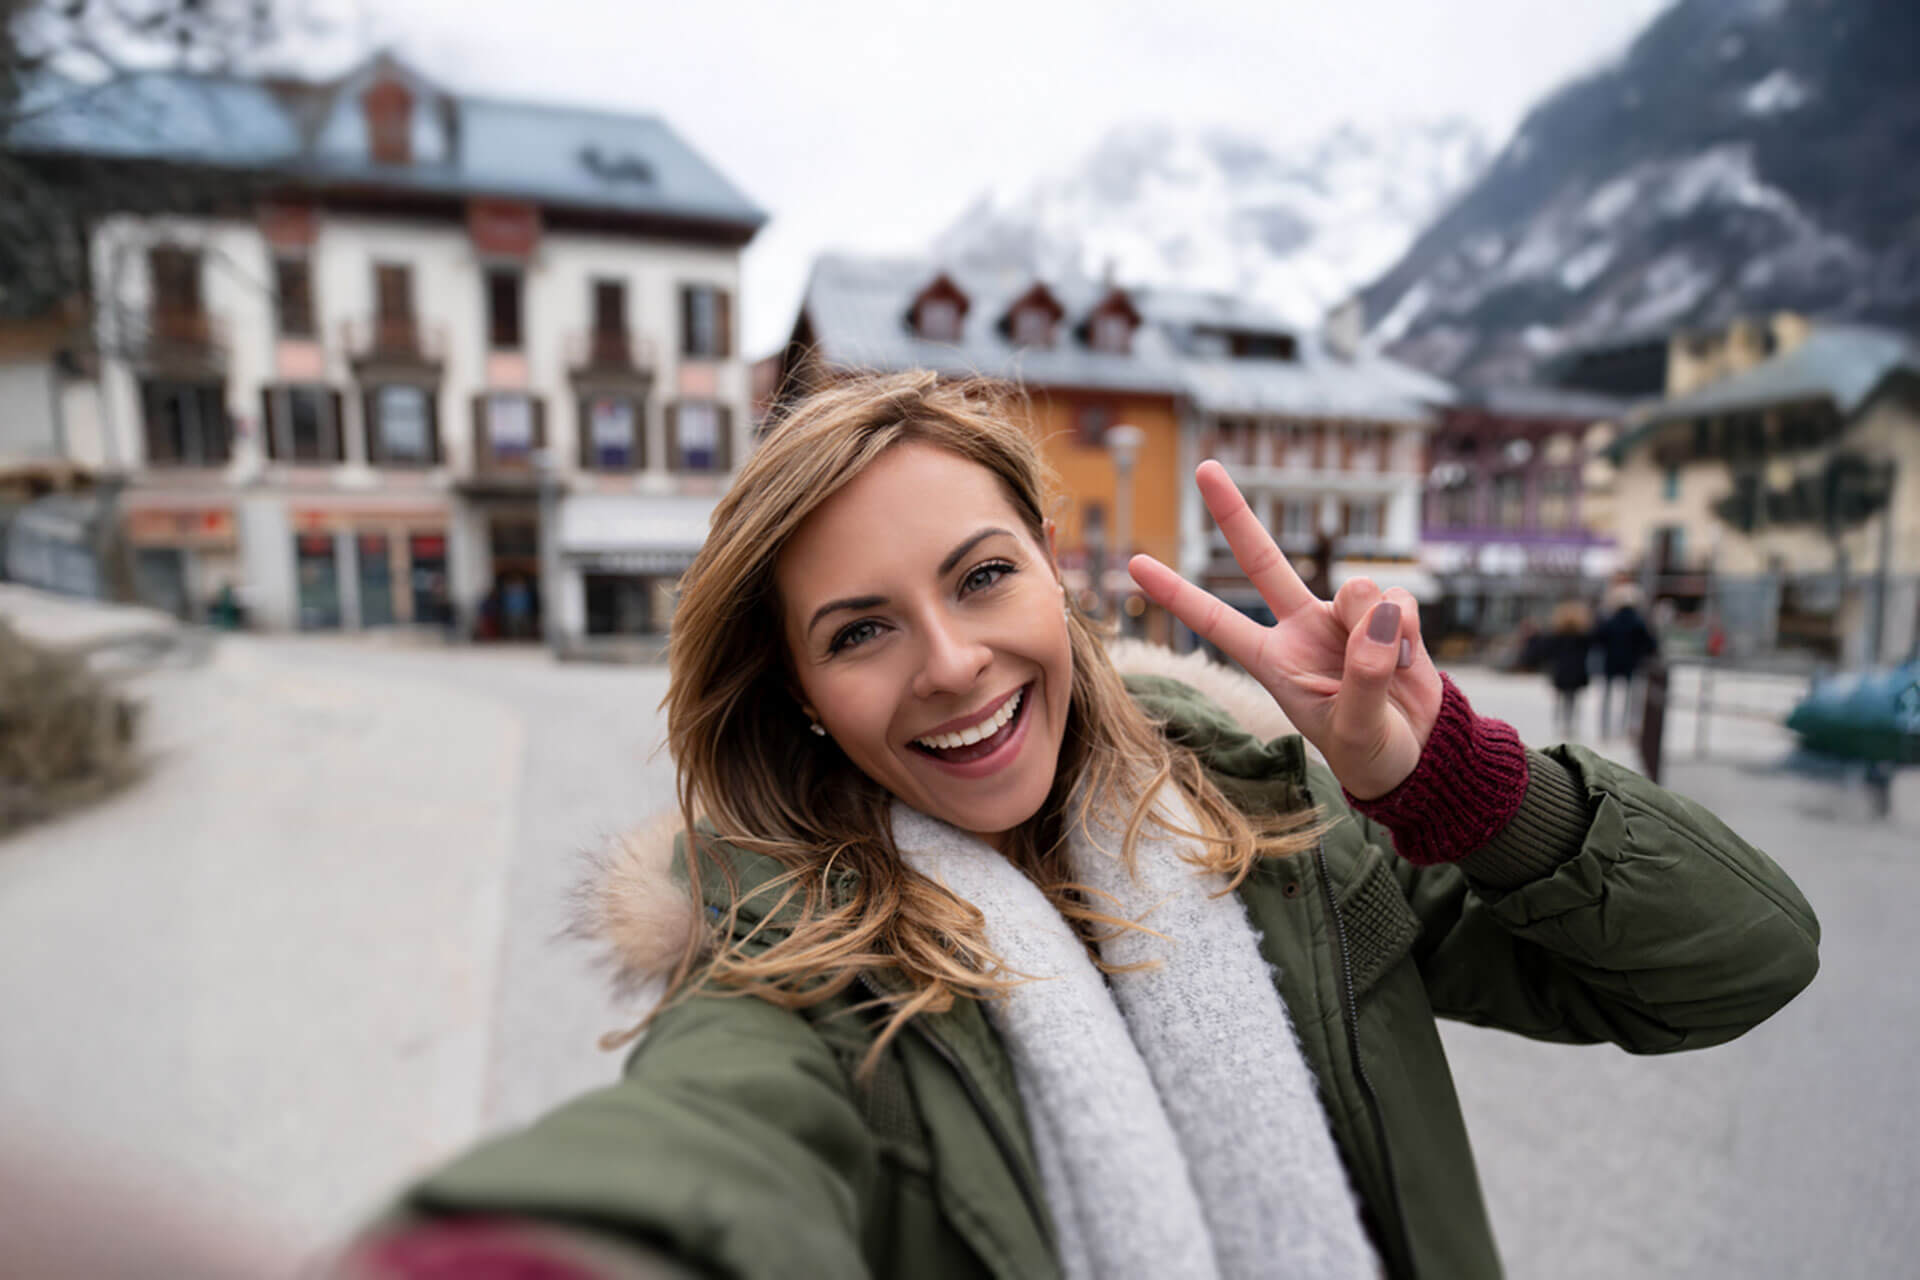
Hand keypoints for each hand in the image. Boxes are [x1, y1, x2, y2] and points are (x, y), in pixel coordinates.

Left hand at [1128, 461, 1443, 799]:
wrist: (1422, 751)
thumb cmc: (1373, 751)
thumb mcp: (1358, 730)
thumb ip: (1363, 676)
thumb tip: (1378, 614)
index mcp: (1273, 661)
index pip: (1216, 622)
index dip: (1178, 594)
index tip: (1134, 565)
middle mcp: (1301, 628)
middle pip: (1262, 560)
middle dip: (1234, 513)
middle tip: (1204, 468)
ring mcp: (1343, 616)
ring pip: (1358, 589)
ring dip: (1378, 626)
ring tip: (1387, 670)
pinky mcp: (1387, 612)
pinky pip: (1400, 599)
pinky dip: (1409, 631)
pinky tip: (1408, 659)